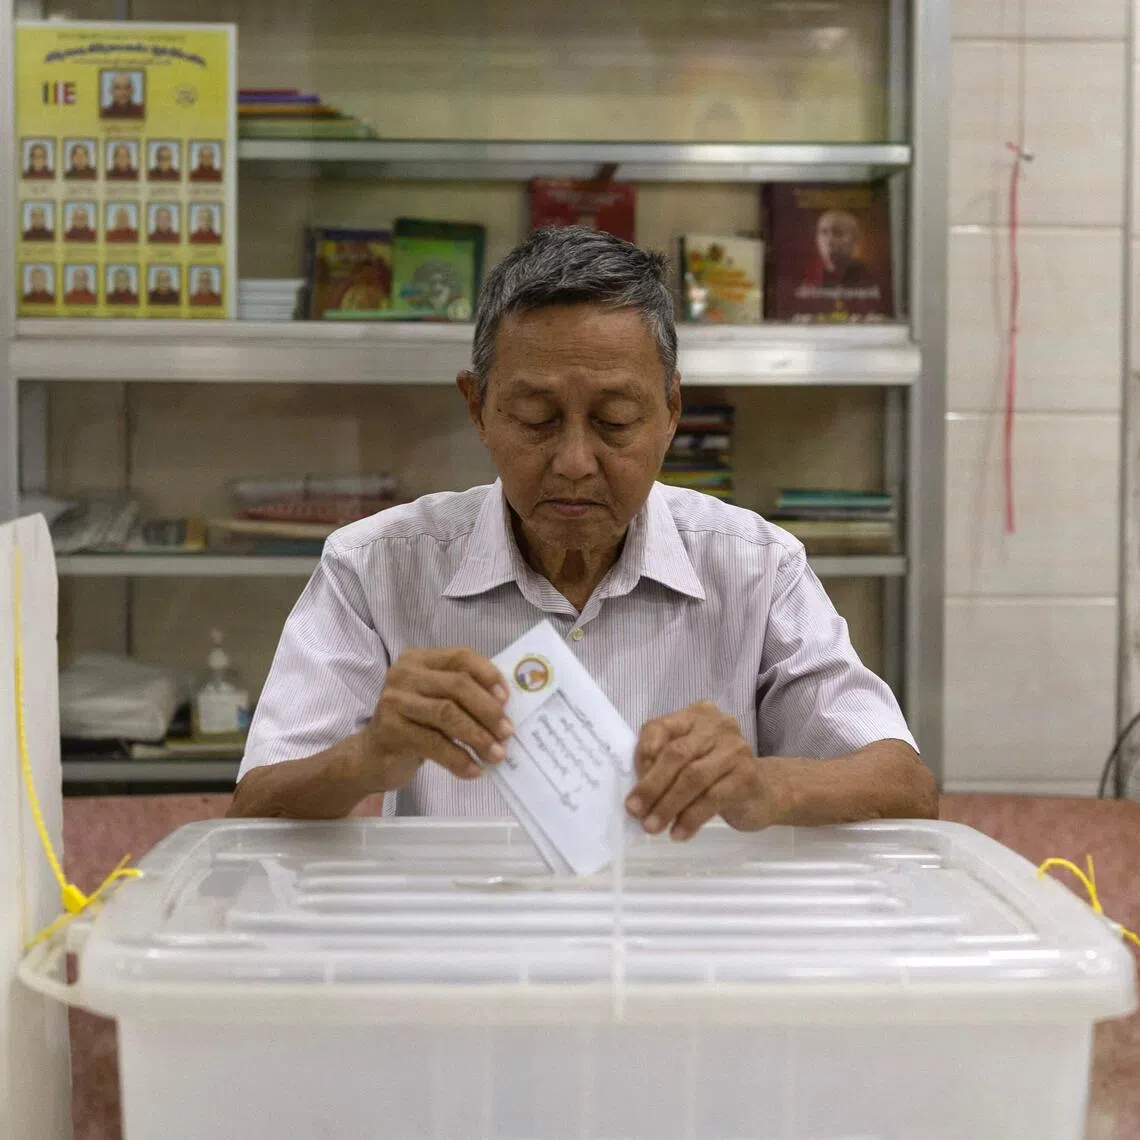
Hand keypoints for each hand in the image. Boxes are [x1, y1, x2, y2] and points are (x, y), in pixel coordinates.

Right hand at [362, 647, 512, 790]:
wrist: (371, 757)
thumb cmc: (414, 726)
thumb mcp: (436, 701)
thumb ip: (462, 695)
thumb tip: (505, 705)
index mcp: (419, 660)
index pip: (461, 656)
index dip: (488, 675)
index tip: (507, 699)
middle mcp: (404, 674)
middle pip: (458, 685)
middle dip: (488, 710)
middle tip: (507, 733)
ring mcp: (395, 700)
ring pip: (448, 713)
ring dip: (478, 736)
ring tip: (496, 755)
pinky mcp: (391, 730)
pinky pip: (435, 744)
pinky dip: (459, 759)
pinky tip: (474, 770)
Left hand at [625, 701, 782, 841]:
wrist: (766, 791)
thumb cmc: (717, 774)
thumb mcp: (689, 760)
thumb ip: (664, 763)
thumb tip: (636, 792)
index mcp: (696, 714)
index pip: (660, 728)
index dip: (642, 756)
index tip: (631, 785)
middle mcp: (717, 726)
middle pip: (676, 754)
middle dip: (651, 786)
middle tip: (635, 811)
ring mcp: (735, 750)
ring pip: (693, 777)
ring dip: (668, 805)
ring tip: (652, 827)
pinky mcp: (746, 776)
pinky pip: (712, 798)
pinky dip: (691, 818)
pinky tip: (678, 833)